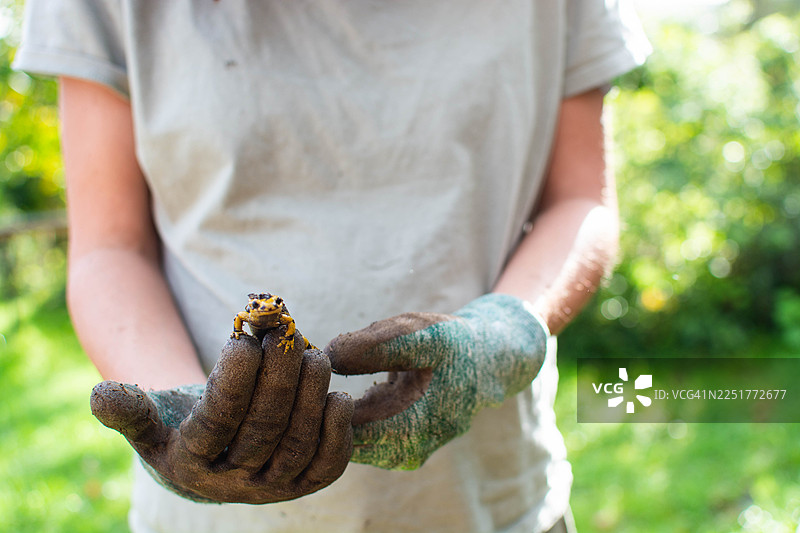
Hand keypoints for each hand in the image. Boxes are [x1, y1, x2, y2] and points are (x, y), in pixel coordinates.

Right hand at [90, 328, 353, 502]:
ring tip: (314, 354)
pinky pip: (328, 463)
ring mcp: (273, 487)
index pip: (218, 419)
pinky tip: (337, 396)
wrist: (214, 456)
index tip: (245, 339)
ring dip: (310, 394)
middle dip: (279, 375)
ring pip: (298, 442)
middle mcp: (234, 483)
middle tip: (287, 334)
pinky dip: (337, 430)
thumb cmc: (181, 423)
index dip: (234, 378)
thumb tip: (101, 395)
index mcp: (191, 464)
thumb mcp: (149, 419)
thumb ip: (129, 409)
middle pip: (265, 427)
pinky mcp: (306, 484)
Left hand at [325, 293, 546, 469]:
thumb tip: (327, 356)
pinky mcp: (396, 445)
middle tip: (307, 367)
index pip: (337, 431)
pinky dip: (343, 410)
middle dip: (318, 406)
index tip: (308, 367)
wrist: (489, 360)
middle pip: (337, 441)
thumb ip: (374, 345)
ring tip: (321, 371)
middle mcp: (402, 454)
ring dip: (329, 409)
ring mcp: (400, 454)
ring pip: (344, 439)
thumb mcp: (419, 334)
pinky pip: (356, 433)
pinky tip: (340, 379)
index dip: (317, 400)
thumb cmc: (454, 344)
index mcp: (407, 432)